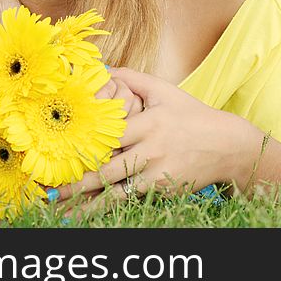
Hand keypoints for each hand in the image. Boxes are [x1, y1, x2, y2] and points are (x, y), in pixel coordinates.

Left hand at [55, 67, 259, 212]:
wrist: (227, 145)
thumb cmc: (191, 114)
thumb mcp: (164, 90)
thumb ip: (133, 78)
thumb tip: (102, 67)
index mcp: (150, 122)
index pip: (111, 132)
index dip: (86, 140)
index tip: (61, 148)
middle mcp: (153, 149)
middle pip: (109, 167)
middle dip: (80, 180)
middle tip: (53, 190)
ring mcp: (158, 172)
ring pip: (117, 190)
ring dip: (89, 203)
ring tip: (63, 211)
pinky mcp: (164, 188)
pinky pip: (133, 199)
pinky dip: (111, 207)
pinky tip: (91, 214)